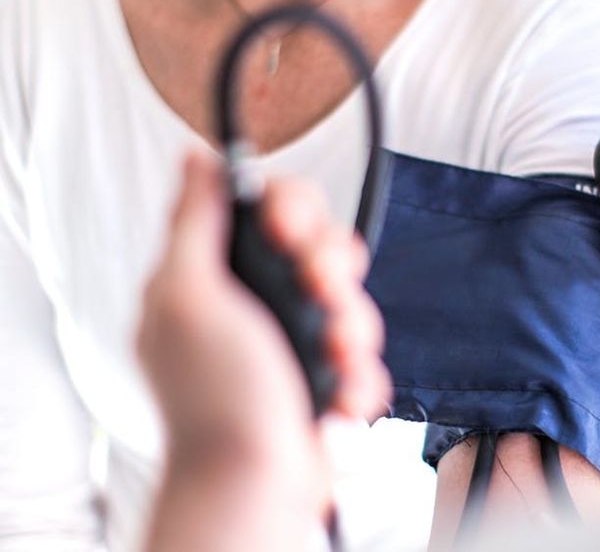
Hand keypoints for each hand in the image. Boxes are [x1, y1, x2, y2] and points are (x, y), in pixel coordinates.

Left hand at [137, 151, 389, 546]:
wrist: (254, 486)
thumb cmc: (216, 398)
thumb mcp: (189, 296)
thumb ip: (195, 222)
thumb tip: (194, 160)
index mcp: (214, 275)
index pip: (268, 209)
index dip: (292, 210)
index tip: (292, 233)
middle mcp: (256, 301)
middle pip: (320, 247)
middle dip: (332, 269)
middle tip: (323, 292)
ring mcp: (293, 339)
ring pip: (350, 298)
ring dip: (352, 327)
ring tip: (335, 358)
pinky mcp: (325, 372)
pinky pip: (363, 351)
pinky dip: (357, 374)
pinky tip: (338, 395)